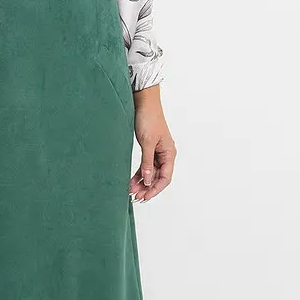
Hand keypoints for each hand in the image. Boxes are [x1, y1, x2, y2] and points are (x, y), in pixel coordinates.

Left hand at [129, 87, 175, 202]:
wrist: (143, 102)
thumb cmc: (149, 119)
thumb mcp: (147, 143)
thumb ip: (147, 163)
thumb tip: (147, 180)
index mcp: (169, 153)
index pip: (165, 178)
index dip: (155, 189)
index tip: (145, 197)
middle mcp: (165, 154)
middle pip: (157, 177)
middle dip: (147, 188)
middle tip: (136, 198)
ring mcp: (156, 152)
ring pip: (150, 173)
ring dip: (141, 183)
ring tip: (131, 192)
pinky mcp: (148, 149)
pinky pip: (145, 166)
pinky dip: (138, 174)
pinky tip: (131, 182)